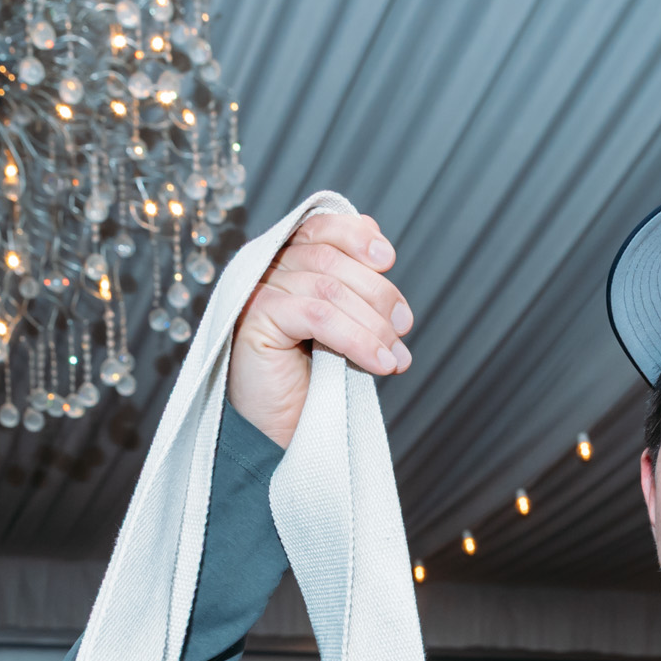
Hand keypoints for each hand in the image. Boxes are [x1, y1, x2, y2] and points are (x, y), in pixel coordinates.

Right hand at [228, 211, 413, 448]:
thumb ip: (355, 286)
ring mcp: (258, 293)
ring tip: (395, 359)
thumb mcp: (342, 328)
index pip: (321, 228)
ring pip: (328, 289)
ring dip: (372, 325)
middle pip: (330, 259)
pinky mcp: (256, 320)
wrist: (281, 432)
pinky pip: (317, 316)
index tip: (388, 260)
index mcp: (286, 263)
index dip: (357, 237)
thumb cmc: (310, 381)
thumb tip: (382, 246)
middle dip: (377, 293)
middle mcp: (267, 271)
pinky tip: (380, 364)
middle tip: (403, 327)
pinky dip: (356, 339)